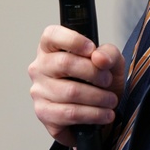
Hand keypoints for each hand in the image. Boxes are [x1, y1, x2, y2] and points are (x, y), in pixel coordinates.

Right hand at [28, 24, 124, 146]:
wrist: (99, 112)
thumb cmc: (99, 82)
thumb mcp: (111, 62)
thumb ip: (109, 54)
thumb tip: (99, 58)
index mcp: (50, 48)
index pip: (51, 35)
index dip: (73, 40)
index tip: (92, 50)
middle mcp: (39, 67)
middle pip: (64, 63)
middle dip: (93, 73)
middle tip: (107, 80)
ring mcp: (38, 91)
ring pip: (70, 91)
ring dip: (98, 97)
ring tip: (111, 100)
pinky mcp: (43, 113)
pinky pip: (69, 113)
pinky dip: (93, 114)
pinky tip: (104, 114)